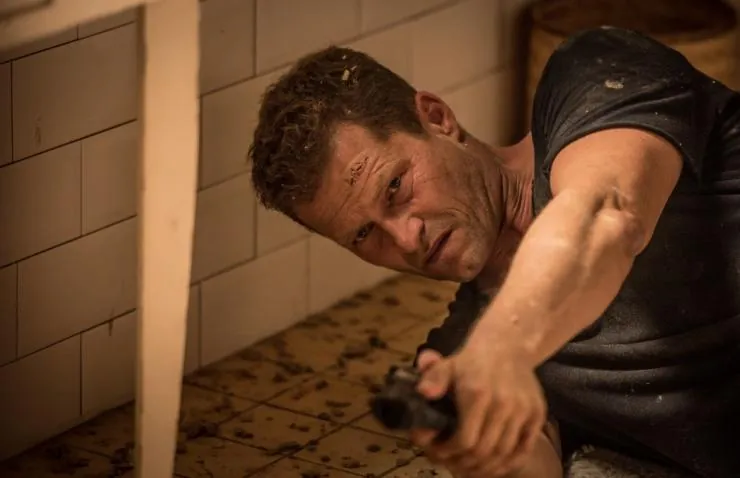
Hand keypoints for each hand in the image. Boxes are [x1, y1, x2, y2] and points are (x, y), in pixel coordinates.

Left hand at [409, 342, 546, 477]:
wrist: (506, 345)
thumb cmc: (471, 361)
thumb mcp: (446, 365)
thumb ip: (433, 379)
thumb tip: (424, 393)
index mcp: (477, 393)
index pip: (465, 440)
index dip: (448, 452)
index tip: (437, 452)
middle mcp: (503, 403)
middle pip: (483, 451)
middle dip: (463, 463)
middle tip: (450, 462)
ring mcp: (522, 410)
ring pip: (503, 454)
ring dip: (484, 467)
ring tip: (468, 467)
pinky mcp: (536, 414)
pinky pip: (524, 450)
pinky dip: (508, 464)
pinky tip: (493, 466)